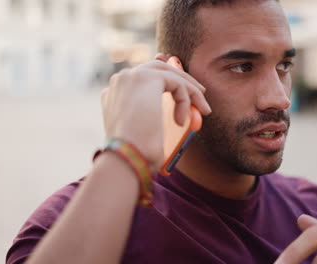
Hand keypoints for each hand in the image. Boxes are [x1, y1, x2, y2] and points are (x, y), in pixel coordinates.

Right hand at [100, 54, 210, 170]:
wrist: (125, 157)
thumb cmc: (135, 155)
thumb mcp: (145, 135)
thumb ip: (155, 120)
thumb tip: (177, 119)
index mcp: (113, 95)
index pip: (142, 78)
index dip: (165, 82)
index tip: (181, 94)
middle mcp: (120, 82)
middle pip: (156, 68)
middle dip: (181, 79)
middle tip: (199, 92)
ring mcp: (131, 76)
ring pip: (169, 74)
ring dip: (189, 90)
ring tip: (203, 108)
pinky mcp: (146, 78)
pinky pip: (176, 82)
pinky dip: (186, 99)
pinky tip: (182, 120)